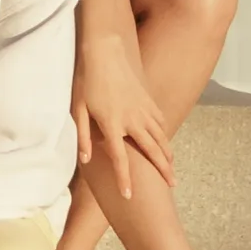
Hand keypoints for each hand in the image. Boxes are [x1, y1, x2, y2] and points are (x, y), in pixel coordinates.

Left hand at [70, 32, 177, 199]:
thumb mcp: (78, 109)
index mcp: (112, 124)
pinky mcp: (149, 101)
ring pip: (161, 137)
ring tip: (172, 170)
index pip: (120, 158)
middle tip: (171, 186)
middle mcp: (132, 120)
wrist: (105, 53)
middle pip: (152, 151)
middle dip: (162, 170)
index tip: (129, 196)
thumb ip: (83, 136)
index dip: (124, 179)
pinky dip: (165, 135)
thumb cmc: (86, 82)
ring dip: (168, 155)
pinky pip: (161, 122)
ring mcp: (144, 110)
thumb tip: (85, 160)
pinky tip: (166, 143)